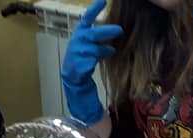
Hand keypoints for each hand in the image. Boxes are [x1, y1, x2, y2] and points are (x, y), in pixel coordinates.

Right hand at [60, 0, 122, 125]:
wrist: (72, 75)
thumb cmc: (83, 56)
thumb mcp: (89, 42)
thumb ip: (98, 35)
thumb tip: (117, 29)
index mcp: (79, 32)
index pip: (87, 18)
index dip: (94, 9)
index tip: (103, 0)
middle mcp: (77, 41)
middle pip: (93, 34)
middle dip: (107, 31)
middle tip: (120, 30)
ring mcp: (77, 53)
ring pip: (95, 49)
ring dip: (105, 50)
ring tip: (112, 51)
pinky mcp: (79, 65)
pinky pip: (93, 61)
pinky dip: (99, 60)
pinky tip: (102, 60)